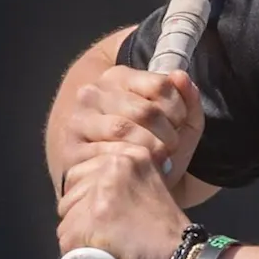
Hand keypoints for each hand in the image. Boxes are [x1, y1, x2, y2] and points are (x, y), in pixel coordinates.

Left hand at [56, 143, 193, 258]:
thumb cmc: (165, 230)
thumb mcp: (150, 186)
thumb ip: (126, 179)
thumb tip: (94, 184)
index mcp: (130, 155)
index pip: (81, 171)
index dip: (87, 197)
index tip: (106, 213)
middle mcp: (113, 167)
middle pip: (70, 192)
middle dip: (79, 214)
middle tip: (106, 230)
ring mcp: (100, 194)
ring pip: (66, 216)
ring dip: (78, 234)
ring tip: (105, 243)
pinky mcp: (90, 221)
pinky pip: (65, 238)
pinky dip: (76, 252)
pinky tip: (98, 254)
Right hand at [59, 66, 203, 197]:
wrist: (128, 183)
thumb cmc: (156, 145)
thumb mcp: (181, 121)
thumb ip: (188, 96)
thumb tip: (179, 75)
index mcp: (119, 77)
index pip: (161, 85)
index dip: (179, 109)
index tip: (180, 124)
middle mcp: (93, 93)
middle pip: (144, 110)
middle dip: (167, 134)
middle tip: (171, 147)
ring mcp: (78, 120)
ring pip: (123, 129)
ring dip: (150, 149)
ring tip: (159, 159)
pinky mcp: (70, 149)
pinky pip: (105, 153)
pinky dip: (129, 162)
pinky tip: (138, 167)